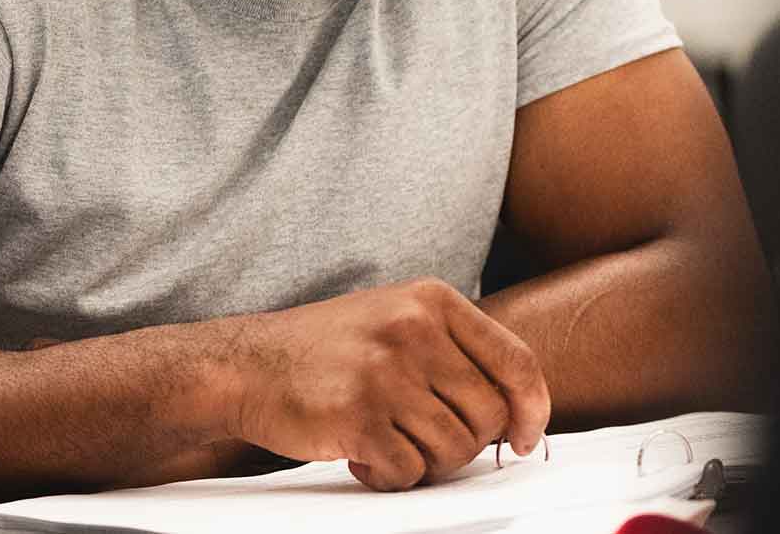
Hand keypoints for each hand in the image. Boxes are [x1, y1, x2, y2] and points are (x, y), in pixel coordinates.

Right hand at [224, 278, 550, 490]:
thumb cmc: (324, 348)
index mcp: (432, 301)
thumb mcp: (397, 319)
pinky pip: (409, 472)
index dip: (532, 409)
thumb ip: (453, 350)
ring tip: (390, 445)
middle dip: (467, 443)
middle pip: (489, 414)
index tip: (526, 437)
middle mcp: (414, 330)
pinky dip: (391, 478)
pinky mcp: (358, 416)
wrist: (246, 364)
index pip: (516, 361)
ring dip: (426, 463)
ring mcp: (386, 372)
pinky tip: (365, 459)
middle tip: (428, 441)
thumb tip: (515, 408)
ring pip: (453, 450)